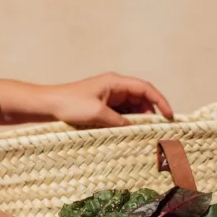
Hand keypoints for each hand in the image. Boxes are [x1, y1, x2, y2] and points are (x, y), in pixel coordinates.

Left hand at [43, 72, 172, 126]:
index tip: (169, 115)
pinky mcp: (101, 107)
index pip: (145, 88)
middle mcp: (114, 87)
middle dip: (150, 113)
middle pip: (140, 98)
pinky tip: (130, 133)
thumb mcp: (97, 114)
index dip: (160, 100)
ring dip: (138, 120)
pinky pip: (120, 114)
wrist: (47, 105)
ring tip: (145, 134)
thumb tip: (135, 129)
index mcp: (115, 82)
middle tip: (158, 129)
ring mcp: (108, 97)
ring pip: (131, 108)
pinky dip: (127, 123)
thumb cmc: (69, 104)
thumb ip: (118, 121)